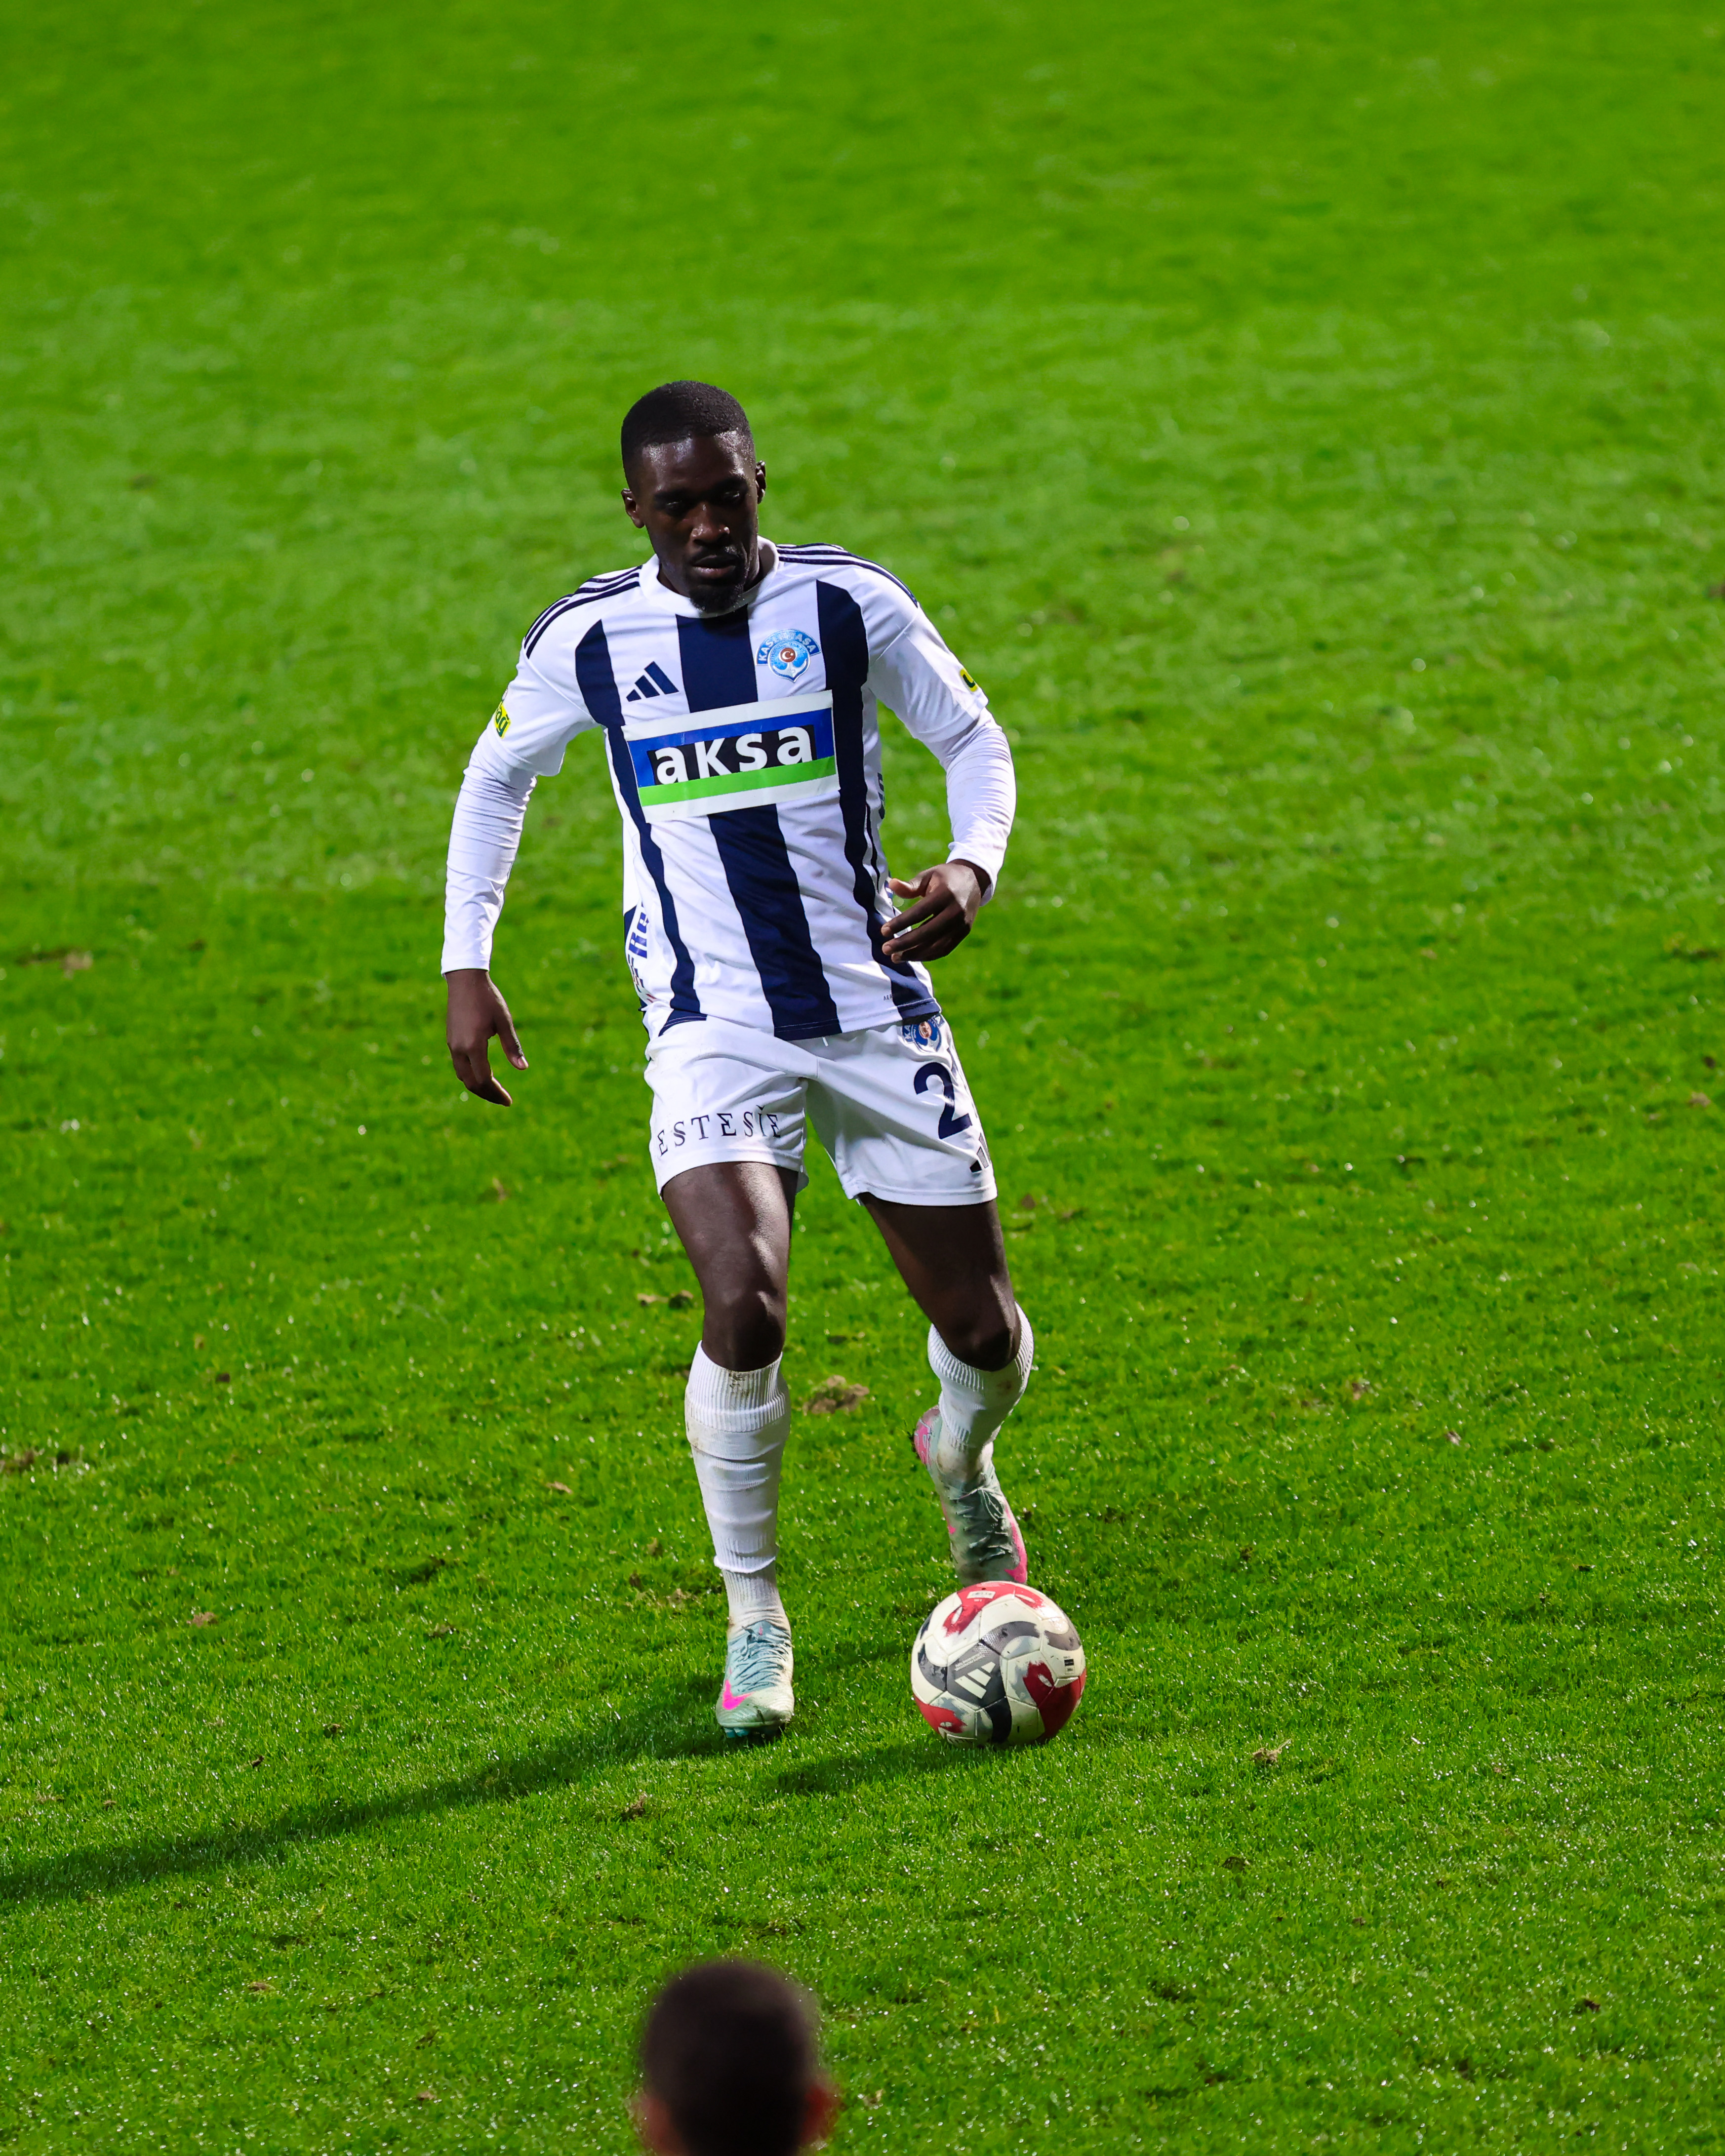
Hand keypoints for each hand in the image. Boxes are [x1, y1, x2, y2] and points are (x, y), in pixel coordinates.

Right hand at [446, 969, 526, 1104]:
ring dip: (478, 1087)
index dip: (497, 1093)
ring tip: (494, 1091)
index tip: (509, 1101)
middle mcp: (459, 1049)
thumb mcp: (504, 1021)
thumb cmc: (488, 999)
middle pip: (472, 1083)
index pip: (484, 1079)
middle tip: (503, 1100)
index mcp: (473, 1046)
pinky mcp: (451, 1040)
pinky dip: (471, 1076)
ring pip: (463, 1076)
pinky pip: (459, 1066)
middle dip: (488, 1094)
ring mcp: (453, 1045)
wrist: (465, 980)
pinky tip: (484, 1075)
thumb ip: (512, 1046)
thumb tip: (523, 1068)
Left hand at [881, 859, 987, 963]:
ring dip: (914, 954)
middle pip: (927, 933)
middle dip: (904, 943)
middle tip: (885, 949)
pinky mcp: (964, 933)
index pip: (919, 913)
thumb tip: (892, 885)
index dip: (900, 923)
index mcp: (945, 894)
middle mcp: (956, 911)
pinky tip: (911, 956)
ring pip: (936, 945)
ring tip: (895, 957)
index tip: (883, 931)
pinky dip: (927, 955)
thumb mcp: (929, 875)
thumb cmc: (945, 877)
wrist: (974, 881)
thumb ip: (911, 885)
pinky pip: (944, 949)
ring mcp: (962, 924)